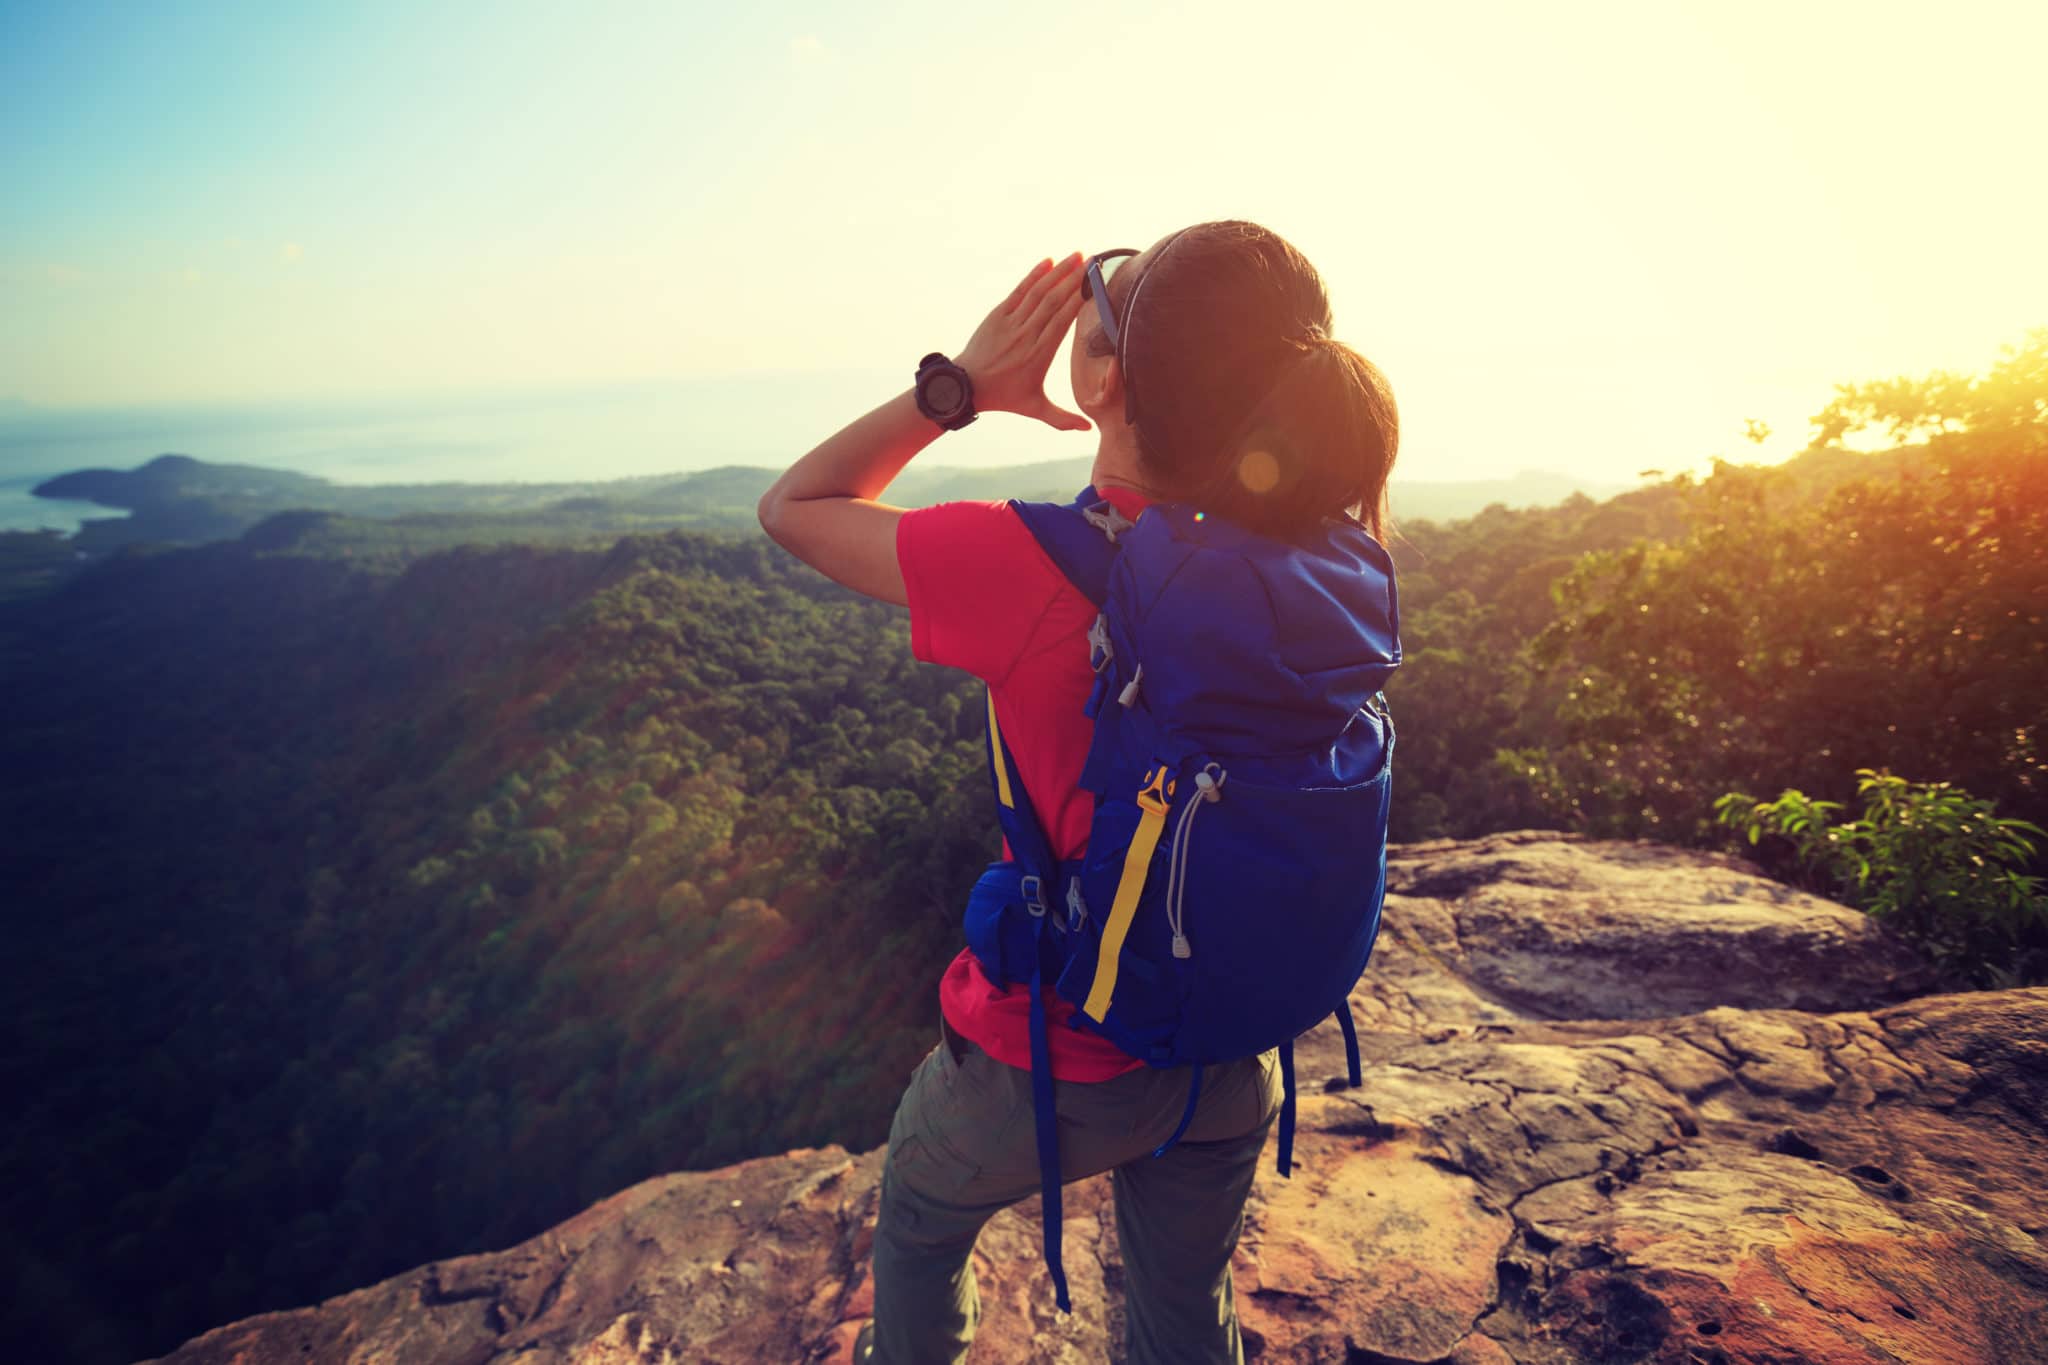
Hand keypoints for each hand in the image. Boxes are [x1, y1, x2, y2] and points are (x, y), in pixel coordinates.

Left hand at [955, 253, 1091, 431]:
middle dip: (1074, 278)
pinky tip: (1048, 262)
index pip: (1063, 320)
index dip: (1079, 299)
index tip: (1095, 284)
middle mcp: (1027, 334)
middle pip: (1054, 300)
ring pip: (1038, 292)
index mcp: (1039, 354)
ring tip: (1076, 256)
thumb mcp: (1035, 409)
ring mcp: (1011, 322)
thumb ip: (1062, 419)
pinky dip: (1033, 275)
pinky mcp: (998, 315)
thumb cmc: (1005, 397)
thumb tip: (1089, 430)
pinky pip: (1019, 291)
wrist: (968, 386)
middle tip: (1092, 260)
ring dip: (1058, 272)